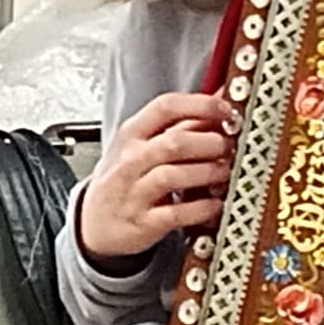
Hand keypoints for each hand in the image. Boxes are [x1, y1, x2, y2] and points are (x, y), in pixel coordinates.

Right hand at [79, 91, 236, 261]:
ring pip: (175, 175)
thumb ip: (179, 126)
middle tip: (230, 148)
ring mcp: (135, 192)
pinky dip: (202, 208)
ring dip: (209, 173)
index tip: (226, 111)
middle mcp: (131, 161)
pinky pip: (177, 213)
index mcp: (132, 134)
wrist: (93, 223)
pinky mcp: (144, 223)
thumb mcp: (141, 146)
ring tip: (224, 174)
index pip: (166, 107)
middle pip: (176, 142)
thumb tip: (221, 101)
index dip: (202, 105)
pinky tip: (215, 204)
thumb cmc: (124, 179)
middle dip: (212, 143)